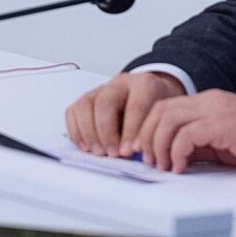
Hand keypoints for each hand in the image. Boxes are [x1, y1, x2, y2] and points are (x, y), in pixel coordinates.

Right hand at [65, 70, 187, 155]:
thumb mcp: (162, 117)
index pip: (134, 106)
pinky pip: (73, 111)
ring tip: (98, 152)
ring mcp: (100, 88)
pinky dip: (76, 130)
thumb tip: (132, 151)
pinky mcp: (87, 98)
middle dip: (106, 132)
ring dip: (89, 133)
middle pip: (104, 103)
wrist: (151, 95)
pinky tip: (86, 145)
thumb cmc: (156, 110)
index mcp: (144, 84)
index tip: (129, 151)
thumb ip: (149, 131)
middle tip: (112, 153)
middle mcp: (120, 82)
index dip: (130, 131)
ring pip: (85, 105)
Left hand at [127, 89, 235, 174]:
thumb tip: (171, 155)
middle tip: (148, 160)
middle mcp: (209, 101)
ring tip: (163, 165)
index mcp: (208, 101)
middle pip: (161, 111)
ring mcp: (216, 110)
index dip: (148, 129)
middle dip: (147, 137)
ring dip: (160, 146)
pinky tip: (180, 167)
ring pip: (169, 121)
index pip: (165, 107)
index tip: (143, 150)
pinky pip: (187, 135)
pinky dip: (177, 152)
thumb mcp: (221, 142)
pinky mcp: (223, 125)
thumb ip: (197, 143)